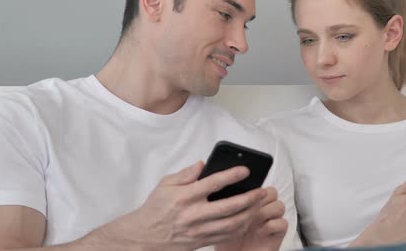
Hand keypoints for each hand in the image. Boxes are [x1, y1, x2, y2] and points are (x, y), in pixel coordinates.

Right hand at [89, 161, 266, 250]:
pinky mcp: (201, 241)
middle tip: (262, 190)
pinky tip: (248, 218)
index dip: (231, 176)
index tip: (246, 170)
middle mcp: (193, 214)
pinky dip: (240, 227)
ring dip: (250, 213)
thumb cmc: (155, 208)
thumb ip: (186, 173)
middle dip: (250, 198)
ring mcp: (198, 230)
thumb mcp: (165, 184)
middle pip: (229, 206)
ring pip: (232, 224)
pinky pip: (226, 236)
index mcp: (184, 197)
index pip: (212, 183)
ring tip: (259, 204)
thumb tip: (203, 163)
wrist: (143, 237)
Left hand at [216, 187, 287, 250]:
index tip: (242, 196)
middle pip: (272, 192)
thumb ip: (227, 204)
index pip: (260, 186)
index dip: (253, 189)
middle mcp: (264, 209)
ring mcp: (272, 221)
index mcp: (251, 203)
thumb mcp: (221, 220)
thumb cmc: (227, 240)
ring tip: (254, 221)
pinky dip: (272, 225)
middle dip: (261, 199)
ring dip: (266, 211)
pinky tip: (259, 232)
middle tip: (249, 209)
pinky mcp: (278, 234)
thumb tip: (227, 190)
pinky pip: (283, 223)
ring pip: (279, 205)